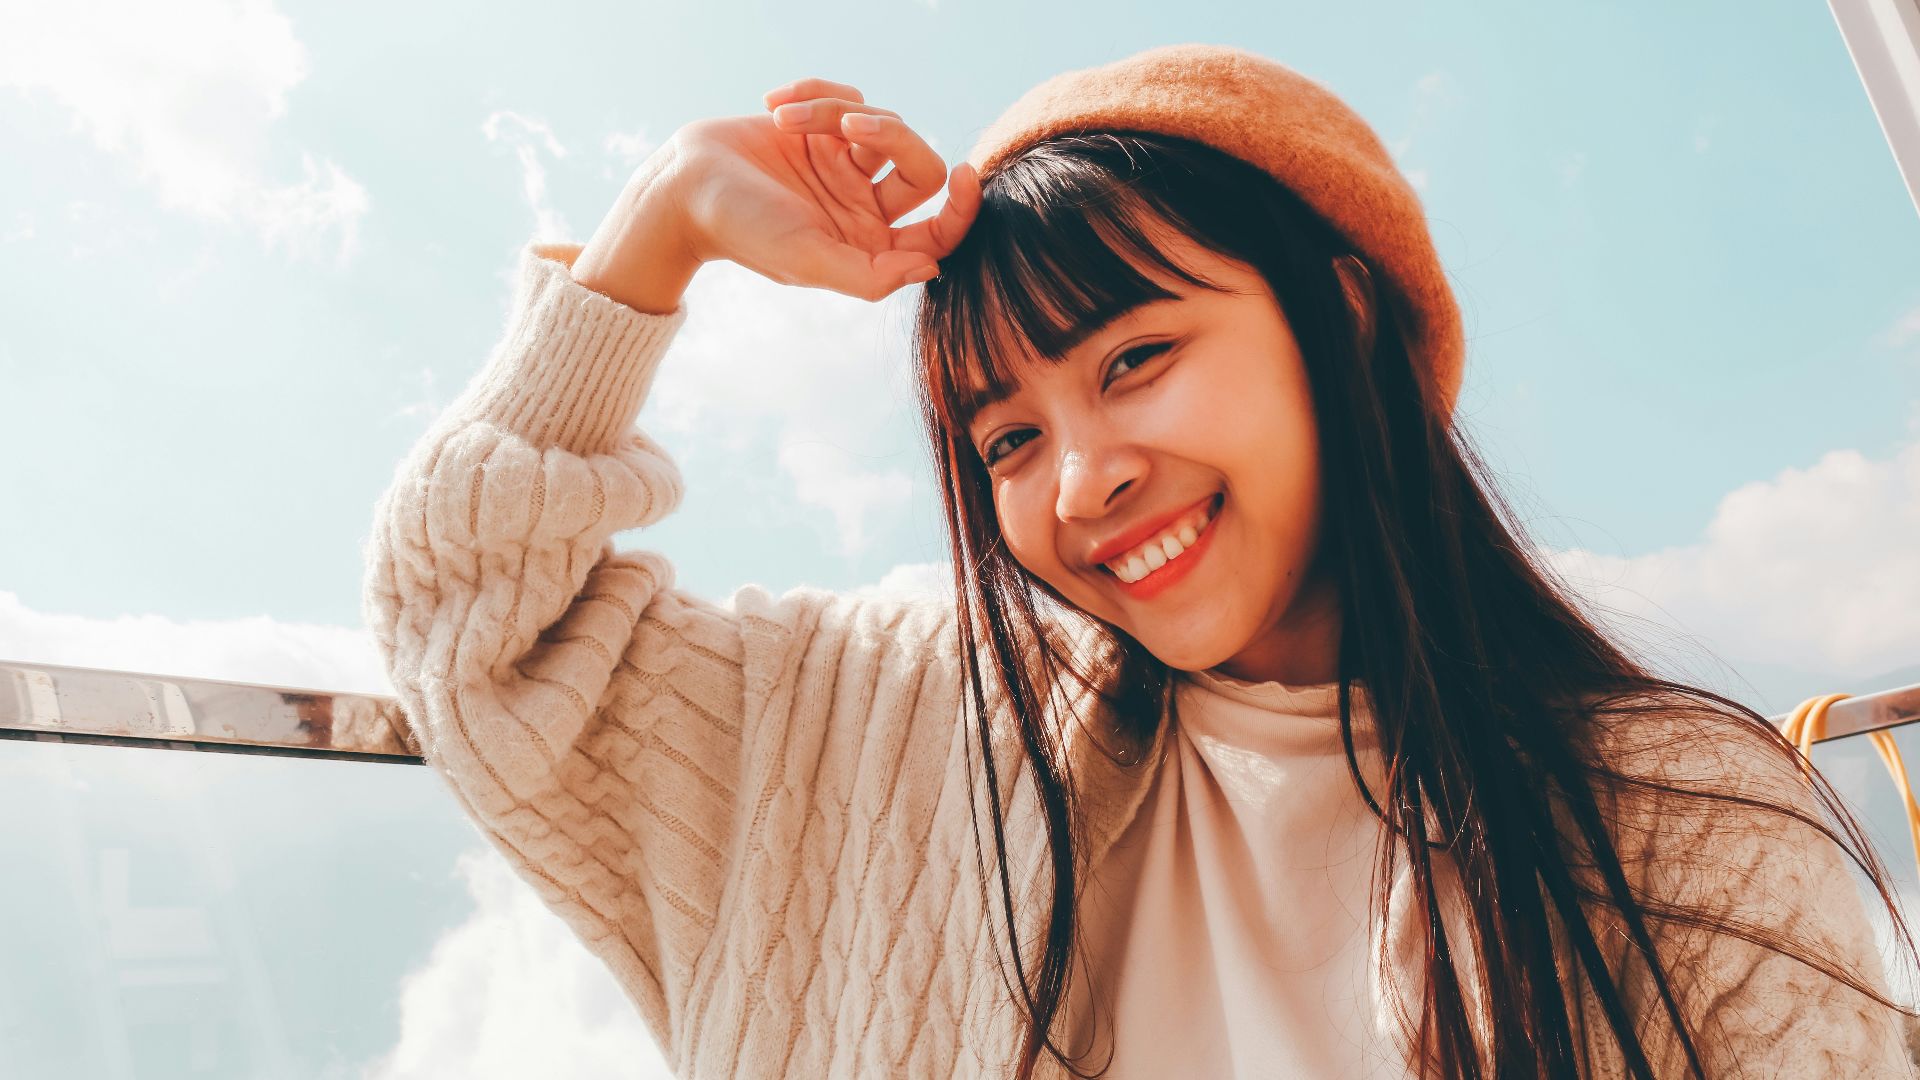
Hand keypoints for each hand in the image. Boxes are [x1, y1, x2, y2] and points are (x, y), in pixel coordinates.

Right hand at [667, 77, 980, 301]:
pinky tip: (776, 104)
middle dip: (892, 137)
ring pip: (882, 124)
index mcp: (869, 245)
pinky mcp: (825, 128)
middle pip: (921, 166)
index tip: (966, 174)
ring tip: (783, 118)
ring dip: (834, 112)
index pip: (937, 233)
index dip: (963, 209)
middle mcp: (865, 206)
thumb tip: (931, 269)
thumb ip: (869, 274)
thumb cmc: (743, 230)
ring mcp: (846, 165)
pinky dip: (816, 94)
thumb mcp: (807, 259)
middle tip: (850, 125)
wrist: (684, 183)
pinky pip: (849, 97)